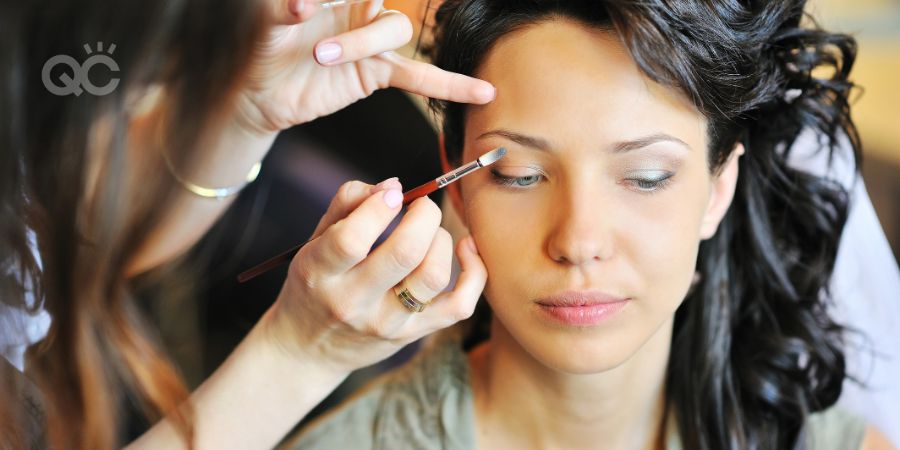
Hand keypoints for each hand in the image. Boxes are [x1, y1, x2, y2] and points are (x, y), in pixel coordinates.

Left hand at [235, 0, 495, 134]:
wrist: (260, 93)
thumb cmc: (262, 46)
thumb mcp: (265, 21)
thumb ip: (284, 6)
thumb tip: (302, 3)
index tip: (311, 7)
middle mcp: (359, 8)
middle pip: (380, 3)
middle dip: (356, 25)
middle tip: (307, 21)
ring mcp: (371, 40)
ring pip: (394, 31)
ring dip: (361, 42)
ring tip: (322, 57)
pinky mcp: (377, 73)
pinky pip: (420, 76)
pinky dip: (452, 85)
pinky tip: (482, 92)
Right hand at [262, 178, 486, 373]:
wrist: (309, 350)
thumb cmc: (314, 284)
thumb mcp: (314, 242)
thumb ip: (348, 204)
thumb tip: (394, 186)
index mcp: (319, 273)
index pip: (352, 239)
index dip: (379, 206)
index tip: (393, 194)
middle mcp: (353, 302)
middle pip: (404, 253)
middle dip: (423, 215)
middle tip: (420, 206)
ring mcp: (387, 323)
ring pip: (433, 275)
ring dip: (442, 240)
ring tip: (431, 232)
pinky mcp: (414, 334)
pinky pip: (460, 305)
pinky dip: (474, 273)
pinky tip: (465, 249)